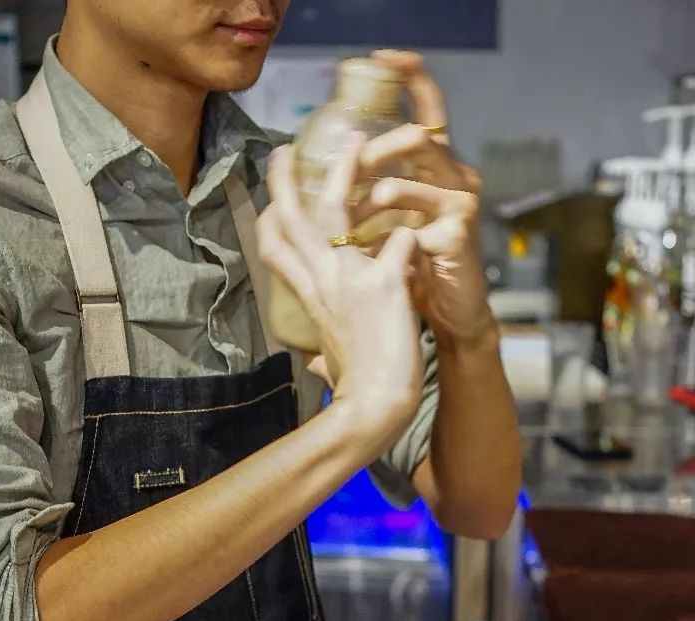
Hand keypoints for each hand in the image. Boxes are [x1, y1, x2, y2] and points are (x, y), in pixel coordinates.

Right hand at [257, 135, 423, 448]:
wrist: (375, 406)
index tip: (269, 196)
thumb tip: (315, 362)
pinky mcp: (383, 285)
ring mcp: (349, 279)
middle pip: (293, 219)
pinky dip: (413, 229)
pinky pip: (401, 238)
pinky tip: (425, 225)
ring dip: (346, 171)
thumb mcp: (330, 358)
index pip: (275, 248)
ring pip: (338, 210)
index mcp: (309, 297)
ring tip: (357, 139)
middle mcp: (321, 281)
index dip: (269, 218)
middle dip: (284, 180)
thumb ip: (324, 347)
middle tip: (285, 148)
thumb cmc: (357, 387)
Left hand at [356, 50, 495, 352]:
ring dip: (385, 186)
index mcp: (431, 170)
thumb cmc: (410, 272)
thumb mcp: (379, 229)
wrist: (446, 317)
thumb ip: (356, 201)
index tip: (386, 55)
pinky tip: (383, 238)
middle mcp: (451, 178)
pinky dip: (399, 227)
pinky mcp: (461, 233)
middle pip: (421, 137)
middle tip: (351, 147)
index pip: (426, 113)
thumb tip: (303, 184)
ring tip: (366, 199)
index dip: (412, 78)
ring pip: (421, 175)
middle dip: (382, 143)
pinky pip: (426, 219)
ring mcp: (459, 203)